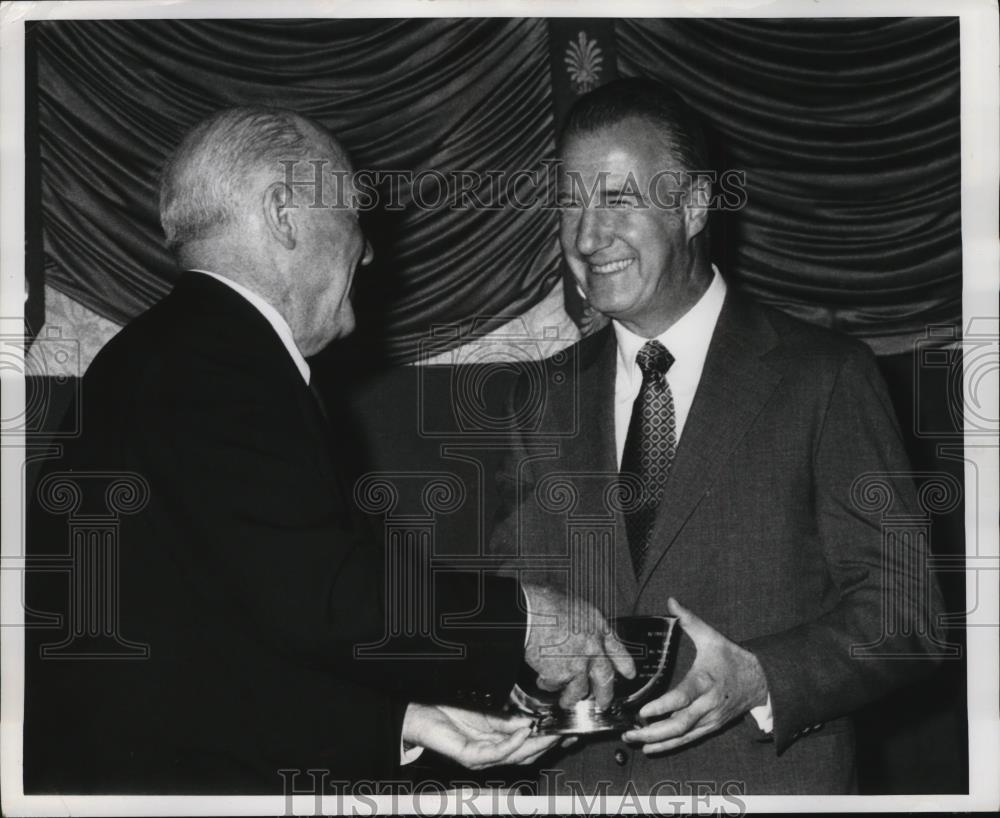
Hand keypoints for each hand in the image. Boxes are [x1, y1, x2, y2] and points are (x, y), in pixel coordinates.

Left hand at [401, 703, 559, 769]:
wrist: (422, 713)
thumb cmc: (450, 711)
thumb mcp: (487, 712)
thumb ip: (509, 719)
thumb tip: (533, 721)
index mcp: (498, 744)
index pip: (529, 747)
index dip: (550, 741)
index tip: (568, 733)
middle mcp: (492, 755)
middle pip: (527, 755)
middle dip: (548, 745)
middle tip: (566, 735)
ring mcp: (482, 758)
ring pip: (515, 756)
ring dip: (535, 744)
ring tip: (550, 733)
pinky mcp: (470, 756)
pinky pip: (496, 753)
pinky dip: (512, 743)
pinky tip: (524, 733)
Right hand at [522, 583, 635, 709]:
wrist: (532, 612)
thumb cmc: (546, 603)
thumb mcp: (573, 606)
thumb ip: (579, 624)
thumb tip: (575, 630)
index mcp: (597, 626)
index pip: (617, 649)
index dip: (624, 663)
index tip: (628, 673)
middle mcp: (593, 647)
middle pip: (605, 678)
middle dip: (605, 694)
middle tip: (603, 702)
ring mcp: (579, 664)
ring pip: (580, 690)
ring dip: (572, 697)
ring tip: (567, 702)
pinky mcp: (562, 675)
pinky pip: (555, 685)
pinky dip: (548, 685)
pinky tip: (543, 681)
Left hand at [622, 597, 767, 754]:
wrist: (761, 681)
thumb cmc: (732, 658)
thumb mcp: (711, 637)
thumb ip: (689, 620)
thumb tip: (671, 601)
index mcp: (705, 681)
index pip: (682, 697)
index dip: (662, 707)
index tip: (642, 712)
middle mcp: (707, 704)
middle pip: (680, 723)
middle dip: (653, 731)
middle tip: (629, 733)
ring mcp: (710, 718)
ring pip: (683, 735)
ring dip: (658, 742)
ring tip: (634, 741)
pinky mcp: (711, 727)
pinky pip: (688, 739)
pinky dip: (669, 746)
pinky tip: (651, 748)